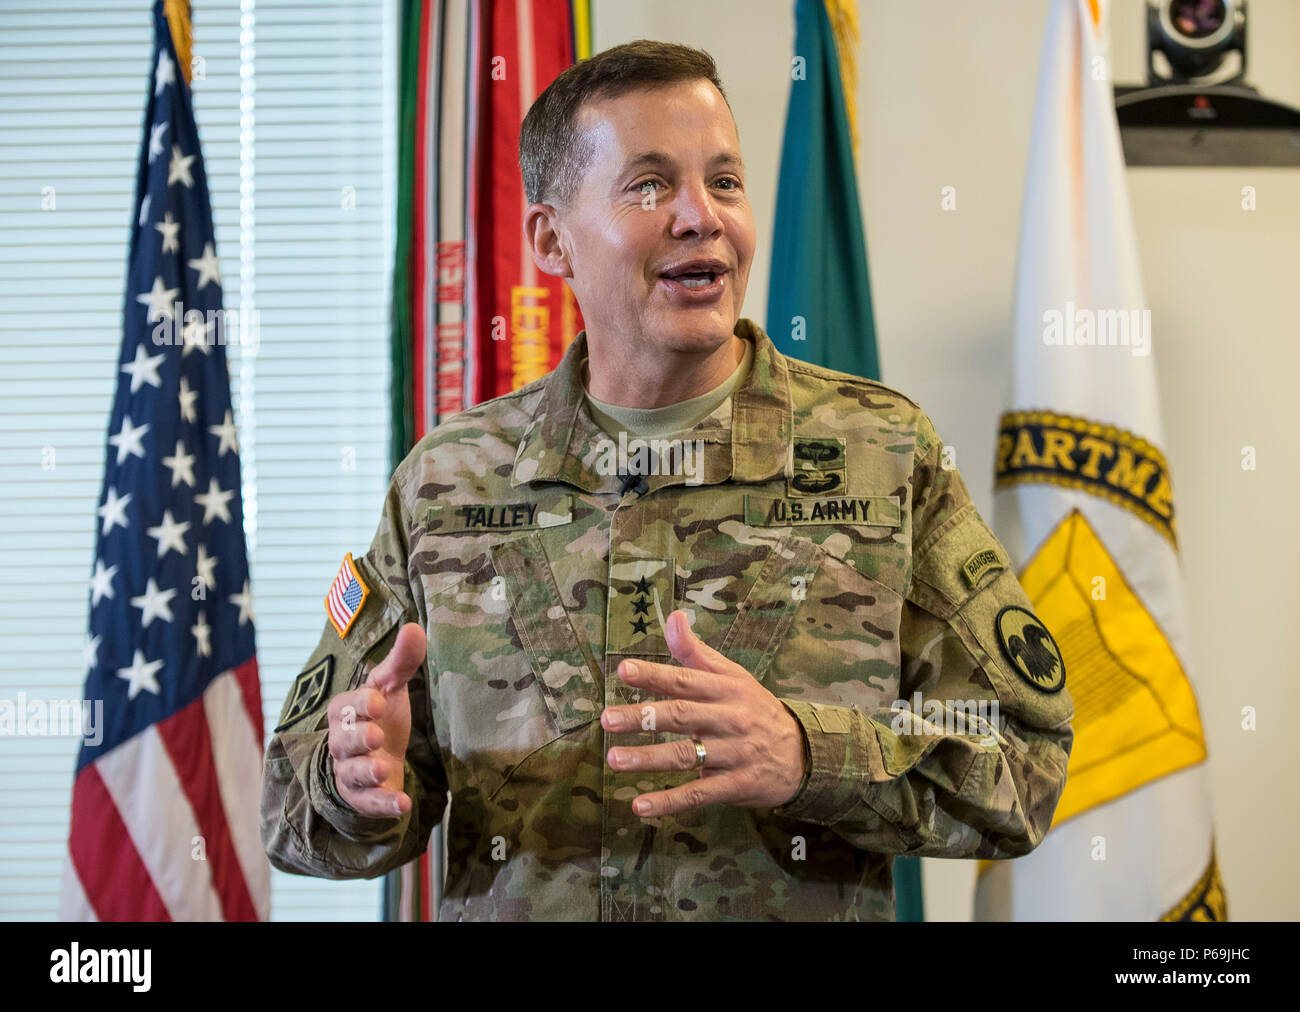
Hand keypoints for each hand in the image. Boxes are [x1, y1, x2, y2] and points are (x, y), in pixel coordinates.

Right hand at [326, 622, 425, 817]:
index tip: (379, 700)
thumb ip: (401, 662)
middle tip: (376, 735)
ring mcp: (350, 771)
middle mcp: (342, 742)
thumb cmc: (382, 717)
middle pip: (343, 741)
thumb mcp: (392, 688)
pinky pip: (368, 803)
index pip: (347, 705)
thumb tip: (414, 627)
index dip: (361, 703)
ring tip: (383, 769)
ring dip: (366, 772)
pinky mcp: (362, 797)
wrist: (379, 758)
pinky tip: (402, 804)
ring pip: (351, 773)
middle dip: (358, 738)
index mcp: (346, 710)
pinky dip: (383, 805)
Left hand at [601, 609, 807, 815]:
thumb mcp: (733, 676)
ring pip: (685, 756)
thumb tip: (673, 617)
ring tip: (615, 758)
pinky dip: (669, 802)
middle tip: (608, 718)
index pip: (686, 680)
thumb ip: (696, 652)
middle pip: (682, 716)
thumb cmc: (756, 709)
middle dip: (643, 717)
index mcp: (726, 690)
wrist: (803, 755)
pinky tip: (641, 806)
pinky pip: (699, 794)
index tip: (624, 670)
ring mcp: (733, 755)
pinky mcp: (735, 786)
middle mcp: (729, 719)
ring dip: (648, 759)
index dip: (655, 675)